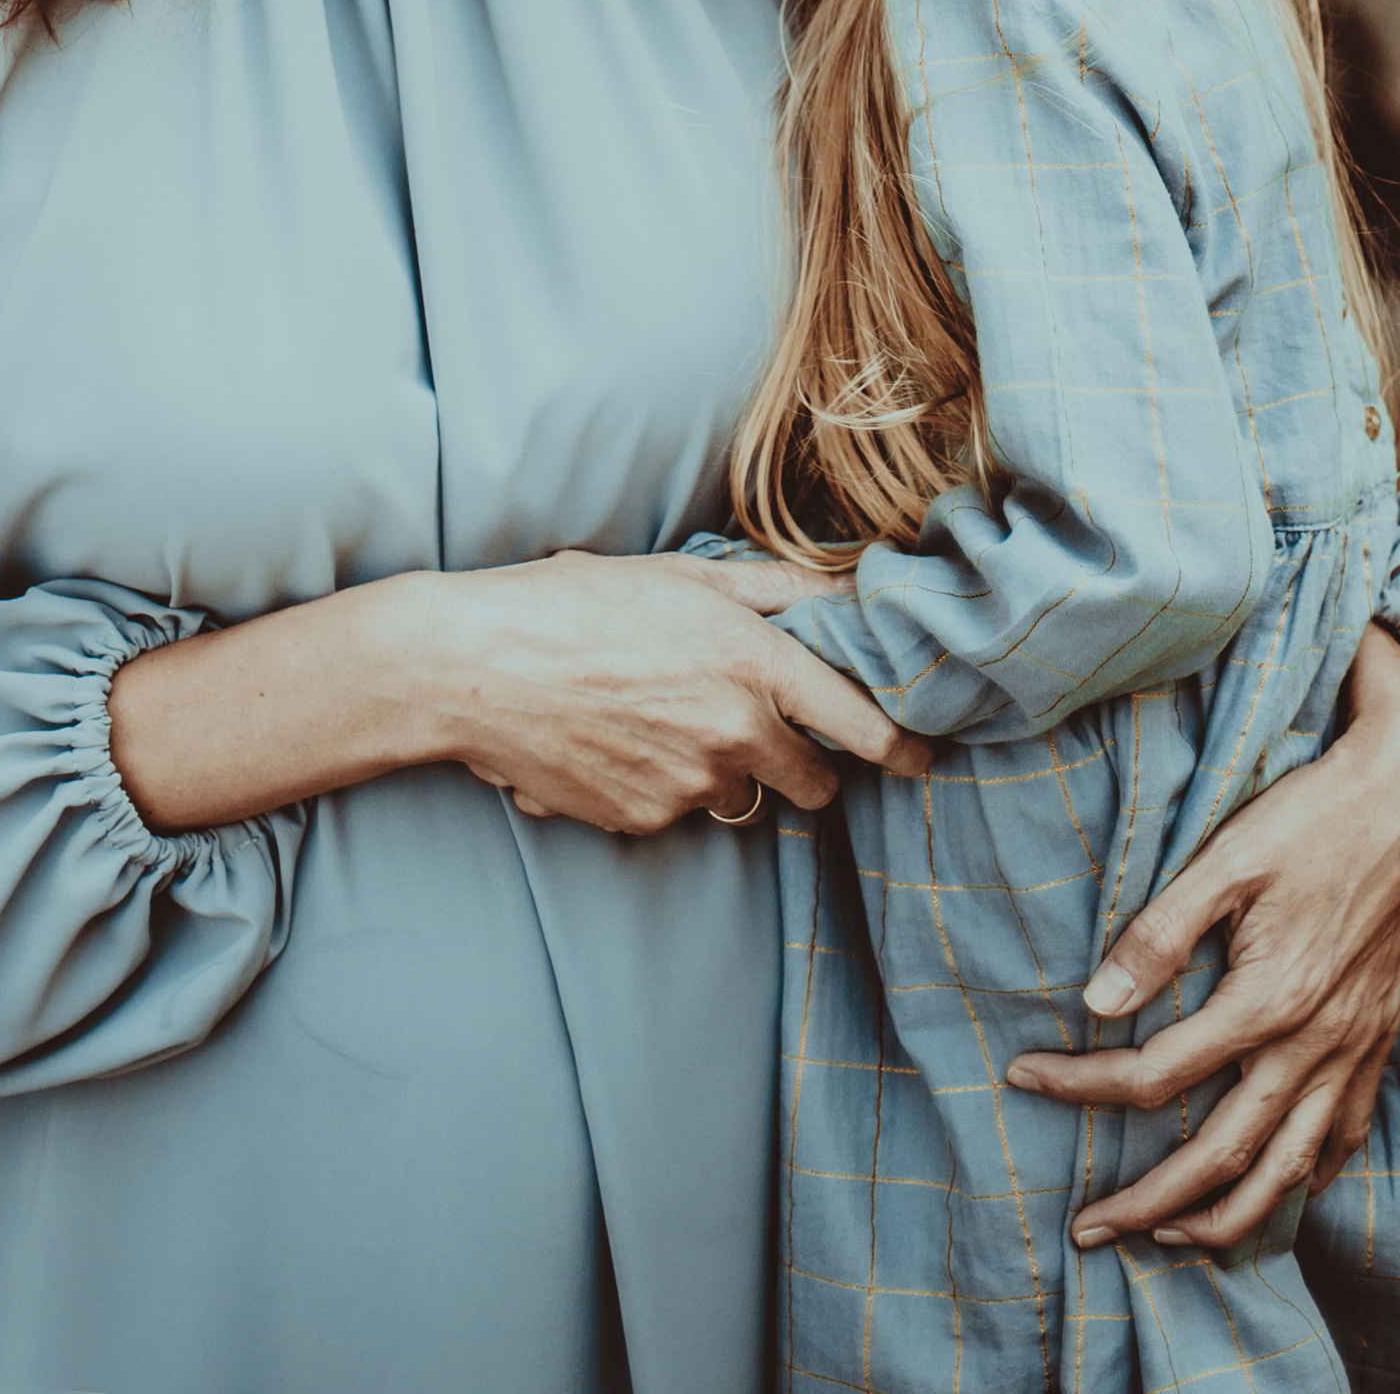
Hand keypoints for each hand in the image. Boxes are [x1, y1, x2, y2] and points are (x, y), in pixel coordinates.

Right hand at [433, 548, 928, 831]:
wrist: (477, 666)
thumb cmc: (577, 603)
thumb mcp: (683, 577)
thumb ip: (777, 589)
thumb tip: (849, 586)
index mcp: (753, 663)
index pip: (859, 724)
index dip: (900, 746)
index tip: (922, 757)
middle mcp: (734, 733)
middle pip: (814, 782)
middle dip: (803, 764)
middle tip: (767, 730)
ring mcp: (689, 786)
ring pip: (741, 796)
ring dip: (724, 771)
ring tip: (662, 719)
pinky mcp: (644, 822)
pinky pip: (679, 811)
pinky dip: (663, 785)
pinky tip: (618, 741)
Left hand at [1003, 627, 1399, 1252]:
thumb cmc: (1310, 817)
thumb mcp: (1226, 858)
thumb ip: (1160, 934)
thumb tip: (1096, 1001)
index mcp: (1267, 1002)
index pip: (1153, 1076)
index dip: (1080, 1084)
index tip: (1023, 1075)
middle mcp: (1312, 1045)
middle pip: (1219, 1157)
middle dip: (1146, 1203)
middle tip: (1085, 1228)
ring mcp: (1352, 1052)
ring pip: (1287, 1172)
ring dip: (1225, 1219)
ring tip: (1169, 1239)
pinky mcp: (1377, 1042)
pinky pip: (1343, 1140)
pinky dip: (1304, 1179)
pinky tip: (1273, 1188)